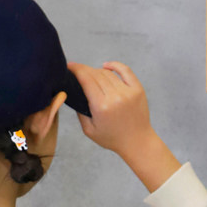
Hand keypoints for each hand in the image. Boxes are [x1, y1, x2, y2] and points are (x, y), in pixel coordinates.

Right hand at [66, 61, 181, 192]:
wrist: (137, 141)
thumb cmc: (111, 138)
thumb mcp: (89, 130)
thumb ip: (80, 111)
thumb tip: (75, 93)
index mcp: (101, 107)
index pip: (86, 80)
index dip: (76, 70)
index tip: (69, 66)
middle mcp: (115, 96)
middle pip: (96, 74)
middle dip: (84, 70)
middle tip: (77, 71)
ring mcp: (128, 92)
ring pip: (108, 73)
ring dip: (97, 71)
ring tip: (91, 75)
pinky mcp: (138, 89)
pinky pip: (125, 70)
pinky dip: (115, 65)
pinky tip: (106, 66)